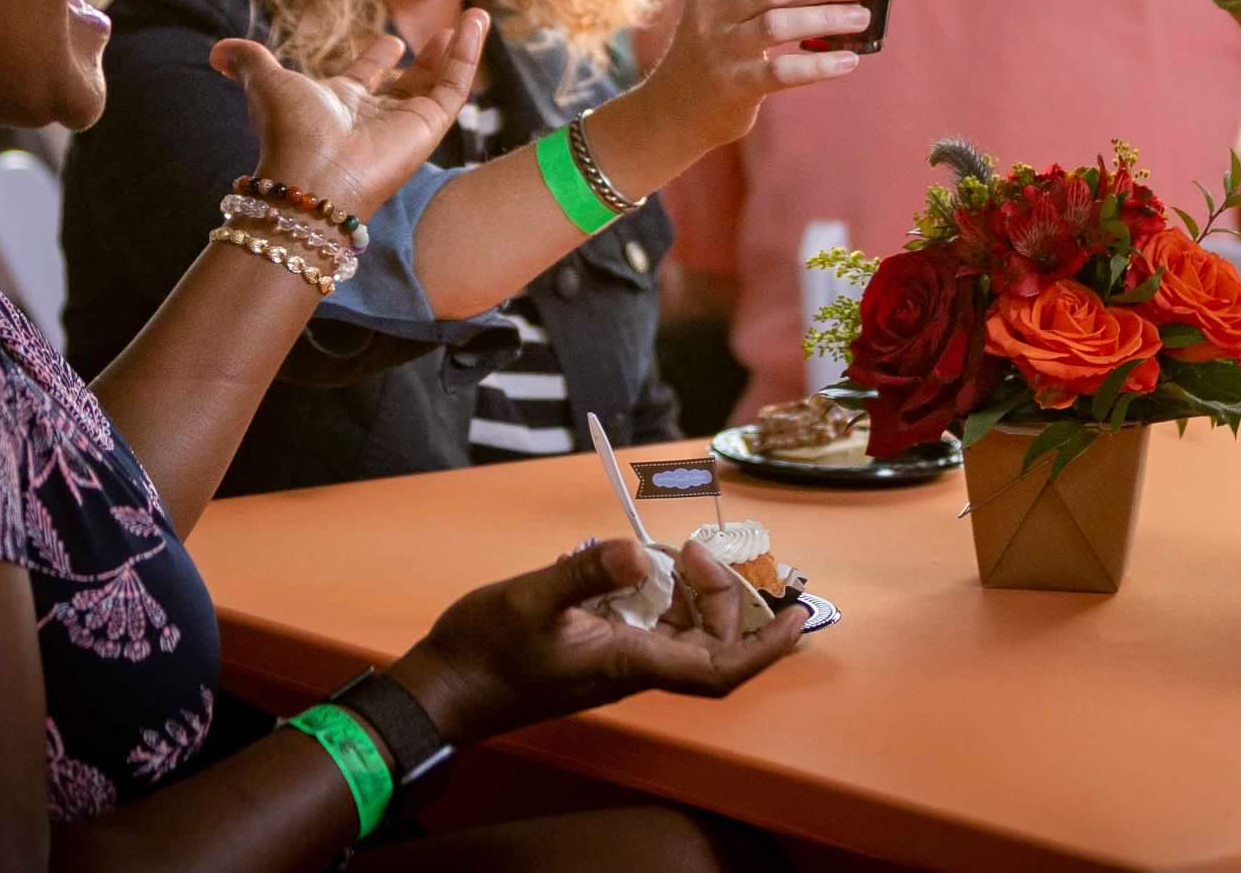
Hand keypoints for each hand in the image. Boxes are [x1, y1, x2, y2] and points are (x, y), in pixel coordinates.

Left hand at [213, 11, 488, 221]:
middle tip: (446, 32)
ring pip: (440, 82)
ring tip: (475, 18)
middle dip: (428, 58)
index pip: (368, 78)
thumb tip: (217, 50)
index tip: (393, 39)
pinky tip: (476, 23)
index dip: (379, 57)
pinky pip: (456, 86)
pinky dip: (469, 54)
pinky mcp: (430, 127)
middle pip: (410, 83)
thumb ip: (248, 60)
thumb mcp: (266, 84)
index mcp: (340, 104)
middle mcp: (376, 115)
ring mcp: (406, 123)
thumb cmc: (290, 133)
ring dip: (459, 50)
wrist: (314, 176)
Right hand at [398, 537, 802, 741]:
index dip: (764, 647)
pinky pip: (652, 625)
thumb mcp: (531, 599)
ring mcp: (617, 661)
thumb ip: (584, 572)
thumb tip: (635, 551)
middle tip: (701, 549)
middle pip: (709, 643)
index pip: (718, 669)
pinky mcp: (599, 650)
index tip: (795, 614)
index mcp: (629, 663)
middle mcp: (633, 667)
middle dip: (723, 596)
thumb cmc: (483, 652)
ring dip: (695, 593)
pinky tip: (640, 565)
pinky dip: (662, 593)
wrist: (444, 690)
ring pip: (683, 633)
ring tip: (680, 550)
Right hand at [636, 0, 873, 152]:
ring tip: (862, 17)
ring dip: (827, 19)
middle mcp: (712, 13)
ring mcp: (720, 50)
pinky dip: (819, 65)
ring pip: (779, 25)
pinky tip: (848, 61)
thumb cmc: (714, 49)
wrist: (673, 110)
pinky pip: (782, 72)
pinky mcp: (733, 86)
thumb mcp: (721, 9)